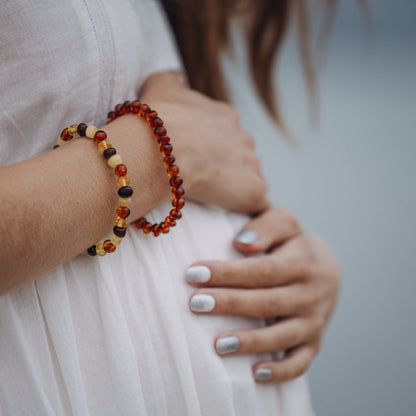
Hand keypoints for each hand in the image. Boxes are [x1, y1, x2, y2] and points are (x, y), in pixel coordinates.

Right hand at [140, 72, 268, 213]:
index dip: (210, 148)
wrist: (162, 149)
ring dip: (234, 189)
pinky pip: (255, 204)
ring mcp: (252, 165)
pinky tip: (231, 212)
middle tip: (201, 181)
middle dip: (225, 169)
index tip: (194, 159)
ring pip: (248, 179)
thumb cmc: (157, 121)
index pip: (226, 134)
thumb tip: (179, 77)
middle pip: (240, 157)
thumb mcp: (160, 85)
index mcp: (226, 117)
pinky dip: (245, 209)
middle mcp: (244, 138)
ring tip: (211, 200)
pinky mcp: (253, 192)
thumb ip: (172, 78)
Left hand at [185, 207, 340, 382]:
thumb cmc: (293, 244)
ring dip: (250, 341)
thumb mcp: (285, 224)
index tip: (193, 274)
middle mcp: (310, 295)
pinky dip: (280, 371)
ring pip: (281, 336)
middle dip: (229, 304)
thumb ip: (266, 227)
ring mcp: (313, 322)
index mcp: (302, 263)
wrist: (327, 270)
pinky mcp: (313, 343)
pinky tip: (254, 373)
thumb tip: (241, 243)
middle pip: (267, 303)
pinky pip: (300, 363)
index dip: (227, 273)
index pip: (261, 270)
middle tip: (194, 304)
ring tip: (217, 344)